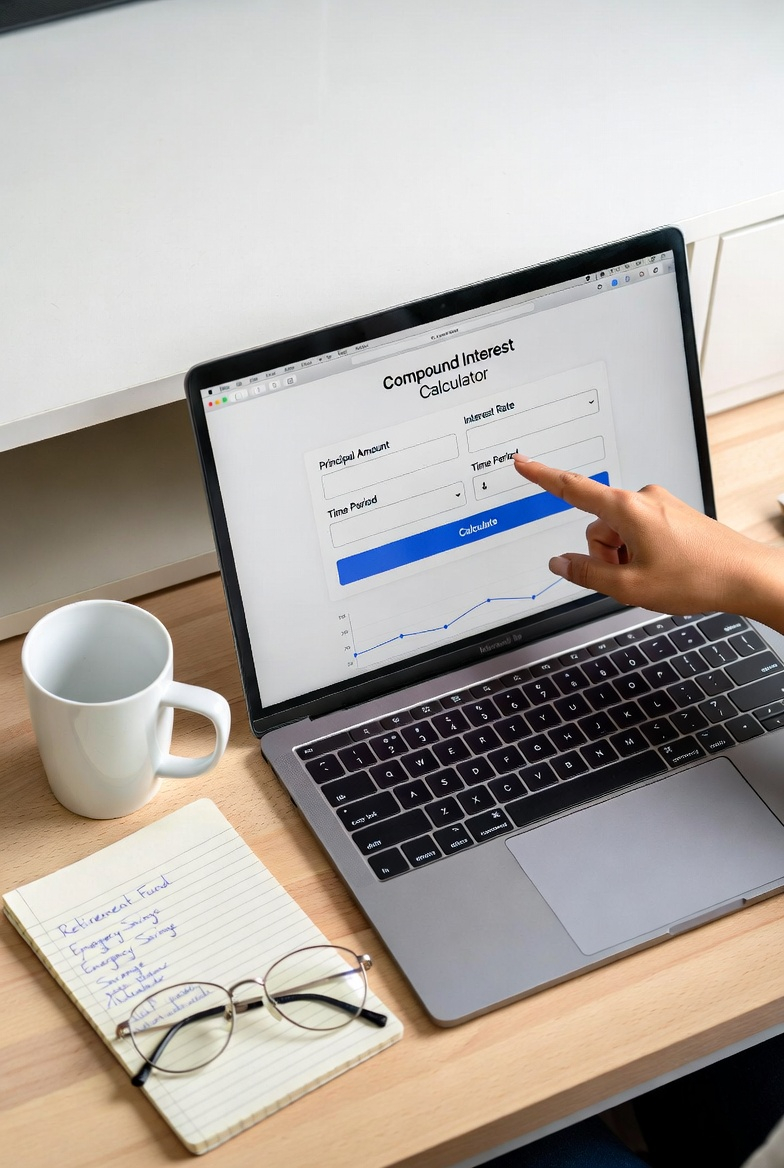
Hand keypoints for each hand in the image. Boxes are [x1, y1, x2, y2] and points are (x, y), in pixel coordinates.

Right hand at [513, 456, 783, 629]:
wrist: (745, 577)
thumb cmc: (697, 578)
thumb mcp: (630, 586)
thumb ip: (587, 574)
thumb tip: (560, 564)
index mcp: (627, 509)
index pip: (572, 489)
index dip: (542, 476)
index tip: (522, 463)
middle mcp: (643, 499)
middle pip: (598, 527)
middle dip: (605, 555)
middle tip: (631, 579)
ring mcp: (660, 505)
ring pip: (619, 533)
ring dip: (624, 557)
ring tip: (653, 576)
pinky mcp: (672, 514)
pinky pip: (639, 532)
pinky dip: (641, 553)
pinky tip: (664, 569)